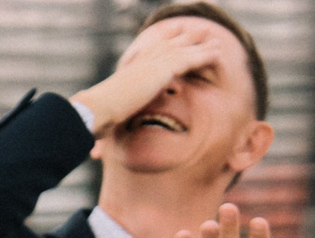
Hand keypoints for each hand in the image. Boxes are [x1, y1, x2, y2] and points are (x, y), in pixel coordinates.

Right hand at [73, 19, 223, 133]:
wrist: (98, 110)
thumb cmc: (96, 116)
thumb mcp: (108, 110)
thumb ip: (114, 111)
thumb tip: (106, 128)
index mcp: (130, 68)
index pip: (150, 51)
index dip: (163, 43)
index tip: (172, 37)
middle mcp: (142, 61)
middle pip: (169, 44)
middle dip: (185, 38)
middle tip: (200, 32)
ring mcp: (152, 63)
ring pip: (182, 49)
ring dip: (201, 44)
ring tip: (217, 41)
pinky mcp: (163, 69)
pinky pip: (190, 58)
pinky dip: (205, 55)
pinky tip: (218, 53)